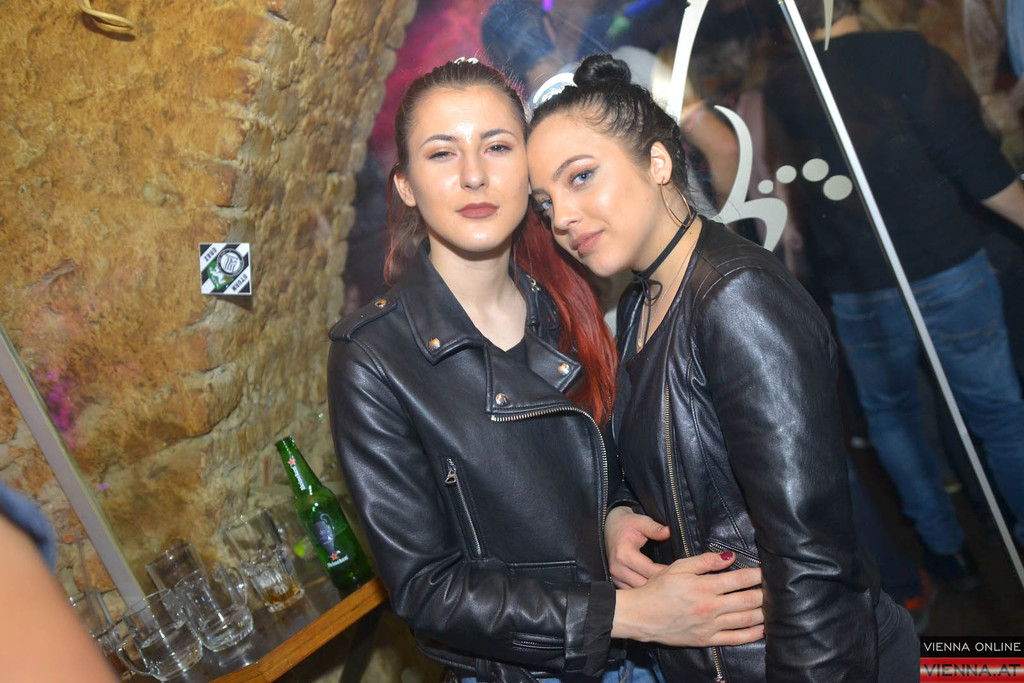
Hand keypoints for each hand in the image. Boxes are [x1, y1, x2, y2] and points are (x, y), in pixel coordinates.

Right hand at [605, 506, 668, 587]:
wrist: (610, 527)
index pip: (650, 570)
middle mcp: (617, 568)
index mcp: (624, 554)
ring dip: (652, 589)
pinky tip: (655, 585)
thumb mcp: (641, 522)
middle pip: (644, 584)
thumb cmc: (626, 524)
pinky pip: (632, 591)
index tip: (679, 571)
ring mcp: (615, 576)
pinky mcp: (616, 581)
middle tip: (676, 580)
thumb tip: (670, 532)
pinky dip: (644, 590)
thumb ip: (655, 528)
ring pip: (639, 590)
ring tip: (667, 583)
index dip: (666, 572)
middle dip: (661, 583)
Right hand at [612, 552, 763, 646]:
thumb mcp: (678, 567)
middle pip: (748, 599)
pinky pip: (735, 638)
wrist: (641, 615)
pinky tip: (763, 629)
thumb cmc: (658, 588)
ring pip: (746, 619)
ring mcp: (711, 626)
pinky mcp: (707, 639)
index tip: (766, 570)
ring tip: (773, 606)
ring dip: (763, 612)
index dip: (757, 574)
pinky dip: (752, 634)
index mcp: (705, 586)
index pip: (740, 579)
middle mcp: (711, 607)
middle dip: (764, 593)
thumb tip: (729, 558)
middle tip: (776, 588)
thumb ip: (705, 561)